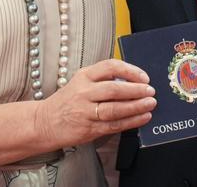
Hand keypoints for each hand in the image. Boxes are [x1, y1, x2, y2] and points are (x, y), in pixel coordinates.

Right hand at [35, 59, 155, 148]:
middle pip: (114, 89)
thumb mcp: (81, 82)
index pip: (110, 67)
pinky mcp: (89, 128)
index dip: (130, 71)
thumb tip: (133, 81)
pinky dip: (131, 121)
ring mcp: (86, 111)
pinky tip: (142, 117)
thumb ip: (103, 79)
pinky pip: (114, 124)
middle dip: (136, 90)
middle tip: (150, 91)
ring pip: (115, 108)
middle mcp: (84, 92)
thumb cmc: (67, 101)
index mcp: (83, 76)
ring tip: (150, 104)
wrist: (45, 122)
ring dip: (136, 106)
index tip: (143, 76)